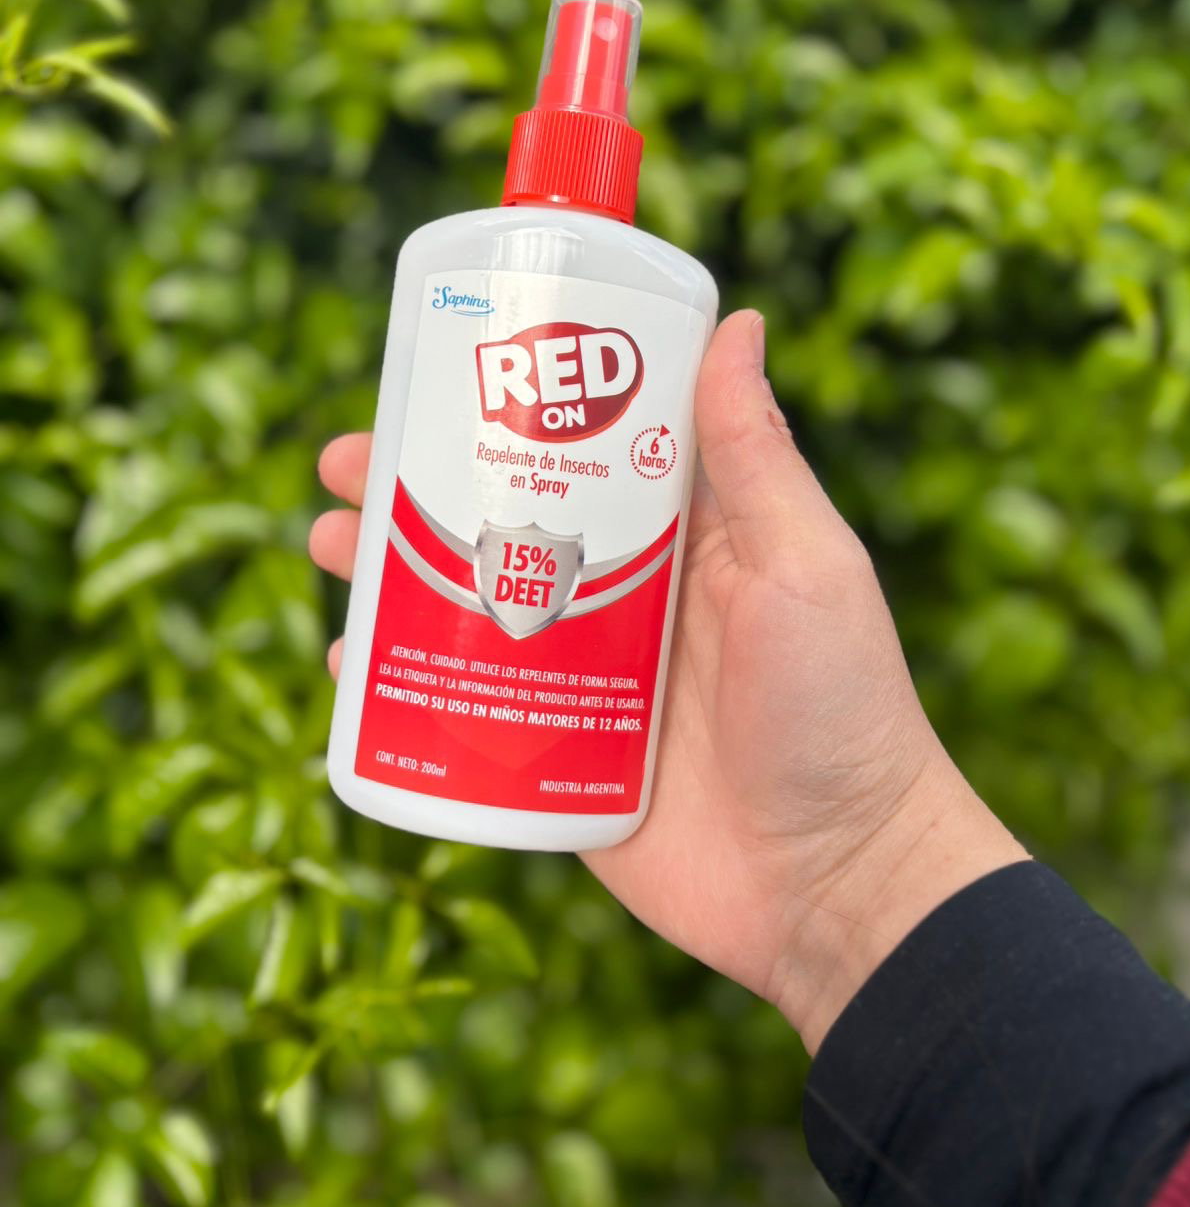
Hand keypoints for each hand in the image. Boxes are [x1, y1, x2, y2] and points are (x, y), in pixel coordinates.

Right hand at [311, 311, 1025, 1049]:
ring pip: (466, 609)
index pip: (577, 448)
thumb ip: (757, 454)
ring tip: (329, 545)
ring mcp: (582, 681)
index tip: (433, 370)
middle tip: (346, 463)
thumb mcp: (804, 562)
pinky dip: (400, 688)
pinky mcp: (554, 761)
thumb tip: (741, 321)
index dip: (502, 408)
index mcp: (680, 536)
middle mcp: (621, 597)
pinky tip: (346, 668)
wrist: (839, 886)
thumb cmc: (842, 709)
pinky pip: (462, 713)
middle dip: (415, 487)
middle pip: (499, 521)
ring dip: (390, 574)